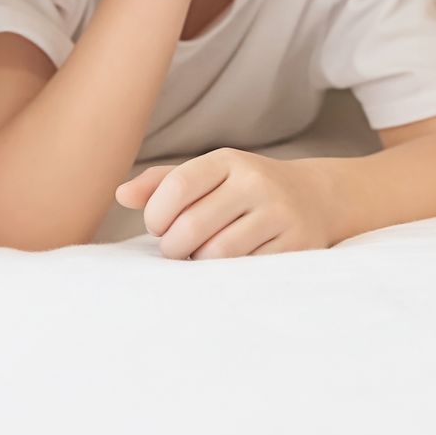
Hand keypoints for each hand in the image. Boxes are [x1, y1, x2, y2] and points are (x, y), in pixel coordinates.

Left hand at [116, 149, 336, 258]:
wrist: (315, 198)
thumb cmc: (244, 189)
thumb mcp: (209, 175)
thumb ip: (162, 183)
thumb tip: (121, 195)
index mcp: (228, 161)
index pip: (176, 188)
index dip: (156, 216)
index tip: (159, 226)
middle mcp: (255, 182)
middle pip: (191, 227)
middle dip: (174, 247)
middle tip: (178, 249)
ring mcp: (278, 213)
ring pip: (217, 254)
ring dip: (200, 264)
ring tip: (203, 256)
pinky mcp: (295, 243)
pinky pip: (246, 269)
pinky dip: (229, 274)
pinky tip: (229, 265)